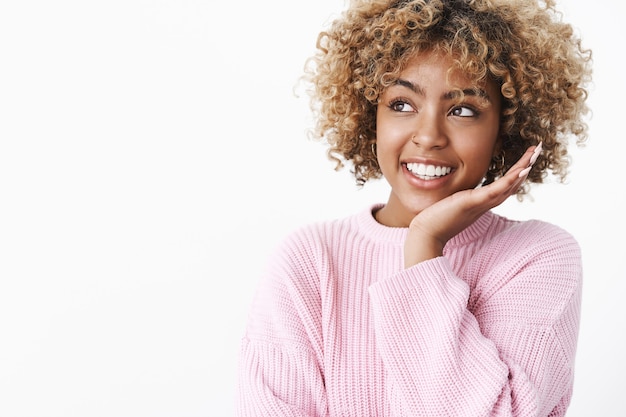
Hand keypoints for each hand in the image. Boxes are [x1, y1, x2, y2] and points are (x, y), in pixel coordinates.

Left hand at [404, 143, 542, 267]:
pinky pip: (495, 191)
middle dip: (526, 166)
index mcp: (481, 202)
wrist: (426, 235)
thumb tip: (459, 188)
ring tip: (535, 154)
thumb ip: (460, 195)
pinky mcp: (472, 203)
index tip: (527, 156)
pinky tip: (522, 170)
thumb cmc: (435, 220)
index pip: (504, 185)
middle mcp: (485, 204)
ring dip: (523, 169)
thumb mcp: (452, 202)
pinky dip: (510, 180)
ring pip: (508, 186)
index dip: (517, 171)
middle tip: (538, 149)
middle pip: (512, 184)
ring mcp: (480, 204)